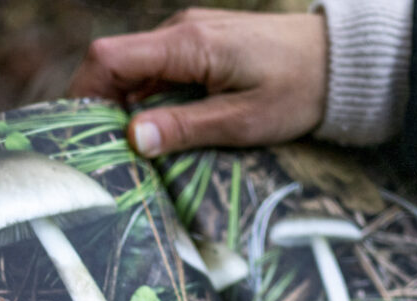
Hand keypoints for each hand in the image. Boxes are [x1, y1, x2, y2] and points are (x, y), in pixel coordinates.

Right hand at [68, 9, 327, 157]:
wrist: (342, 61)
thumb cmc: (300, 90)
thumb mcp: (244, 122)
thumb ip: (185, 128)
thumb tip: (131, 139)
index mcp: (187, 44)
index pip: (109, 58)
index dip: (82, 92)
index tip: (74, 132)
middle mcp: (182, 31)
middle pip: (114, 63)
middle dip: (98, 106)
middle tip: (96, 154)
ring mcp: (190, 35)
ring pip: (134, 69)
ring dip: (122, 106)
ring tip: (123, 151)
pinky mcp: (201, 45)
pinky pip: (157, 70)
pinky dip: (145, 98)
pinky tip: (154, 131)